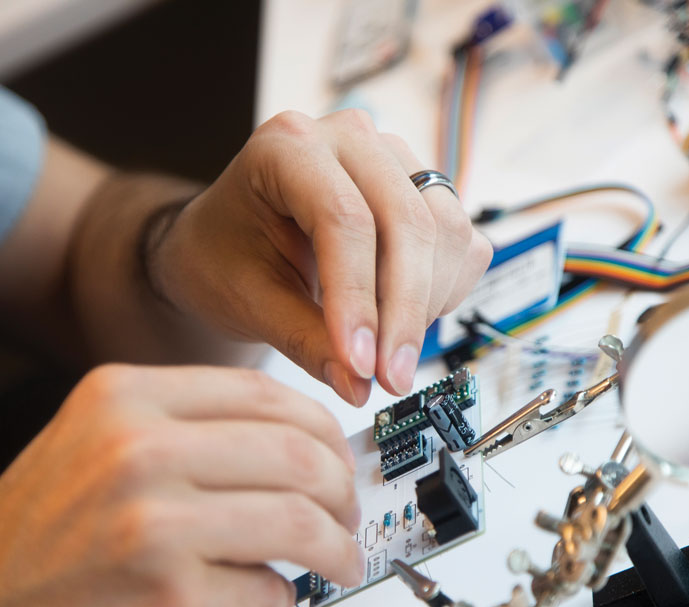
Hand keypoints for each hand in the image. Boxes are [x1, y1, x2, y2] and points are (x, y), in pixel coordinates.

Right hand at [0, 365, 361, 606]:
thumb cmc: (34, 541)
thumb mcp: (95, 447)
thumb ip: (188, 431)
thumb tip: (292, 441)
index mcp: (123, 400)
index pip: (265, 395)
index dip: (321, 429)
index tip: (337, 454)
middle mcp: (136, 451)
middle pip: (296, 453)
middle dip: (341, 489)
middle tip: (348, 512)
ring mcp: (154, 526)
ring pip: (299, 519)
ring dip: (335, 546)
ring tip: (337, 558)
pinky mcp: (170, 600)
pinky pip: (269, 588)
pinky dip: (285, 596)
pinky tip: (270, 595)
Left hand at [154, 110, 492, 404]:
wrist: (232, 241)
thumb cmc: (225, 256)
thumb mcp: (249, 301)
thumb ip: (304, 341)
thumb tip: (358, 386)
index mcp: (287, 146)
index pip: (341, 217)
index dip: (357, 297)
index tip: (361, 362)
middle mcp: (350, 139)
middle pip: (406, 223)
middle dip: (402, 313)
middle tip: (388, 377)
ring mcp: (395, 160)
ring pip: (445, 233)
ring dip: (428, 305)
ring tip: (387, 352)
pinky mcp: (426, 191)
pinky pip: (463, 244)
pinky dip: (444, 292)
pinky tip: (403, 320)